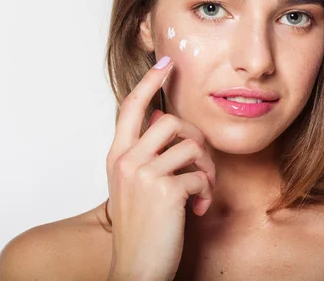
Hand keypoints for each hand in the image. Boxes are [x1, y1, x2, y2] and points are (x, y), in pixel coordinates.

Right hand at [105, 56, 215, 280]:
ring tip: (200, 192)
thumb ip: (145, 153)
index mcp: (117, 156)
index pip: (131, 107)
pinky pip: (200, 175)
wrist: (137, 268)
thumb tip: (160, 118)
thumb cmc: (141, 227)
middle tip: (200, 166)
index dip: (149, 82)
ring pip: (191, 146)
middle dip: (195, 140)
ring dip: (205, 170)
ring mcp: (143, 174)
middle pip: (171, 121)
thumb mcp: (134, 186)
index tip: (165, 63)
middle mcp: (126, 160)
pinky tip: (197, 210)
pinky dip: (206, 193)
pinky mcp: (165, 190)